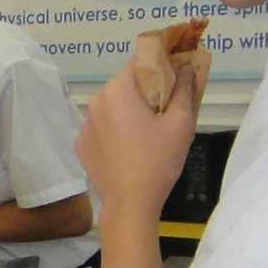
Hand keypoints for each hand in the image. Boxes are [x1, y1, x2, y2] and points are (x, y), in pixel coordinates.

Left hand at [76, 57, 195, 222]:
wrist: (130, 204)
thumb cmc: (158, 161)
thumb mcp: (180, 123)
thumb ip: (184, 89)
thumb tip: (187, 67)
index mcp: (117, 90)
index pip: (139, 63)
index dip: (160, 66)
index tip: (175, 77)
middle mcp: (95, 101)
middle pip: (124, 84)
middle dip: (145, 90)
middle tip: (166, 107)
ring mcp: (84, 125)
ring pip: (111, 106)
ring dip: (129, 110)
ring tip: (148, 131)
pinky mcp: (80, 145)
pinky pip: (101, 127)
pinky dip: (115, 130)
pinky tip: (129, 148)